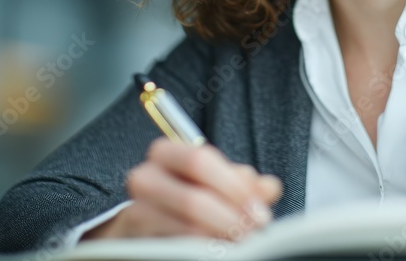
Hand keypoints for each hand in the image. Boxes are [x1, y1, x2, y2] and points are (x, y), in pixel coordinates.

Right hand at [80, 138, 283, 241]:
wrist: (149, 222)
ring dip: (220, 239)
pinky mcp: (138, 241)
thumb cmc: (185, 194)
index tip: (258, 208)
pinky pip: (175, 248)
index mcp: (164, 153)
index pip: (199, 160)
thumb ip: (242, 181)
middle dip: (230, 218)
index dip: (234, 186)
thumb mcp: (214, 180)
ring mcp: (136, 213)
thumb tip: (268, 188)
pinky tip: (218, 251)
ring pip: (186, 230)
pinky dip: (202, 251)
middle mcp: (144, 179)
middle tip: (253, 231)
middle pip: (193, 200)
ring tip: (241, 243)